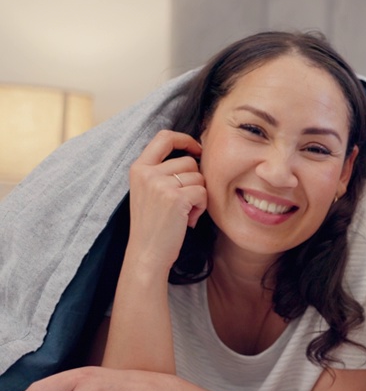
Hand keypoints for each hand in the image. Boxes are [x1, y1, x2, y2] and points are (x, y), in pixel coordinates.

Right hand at [127, 130, 205, 269]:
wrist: (147, 253)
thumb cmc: (154, 224)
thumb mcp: (149, 190)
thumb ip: (163, 171)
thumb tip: (195, 153)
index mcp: (138, 168)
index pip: (164, 137)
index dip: (185, 139)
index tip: (198, 149)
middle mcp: (147, 173)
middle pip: (189, 161)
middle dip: (194, 181)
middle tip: (183, 202)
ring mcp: (160, 184)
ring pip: (199, 177)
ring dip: (198, 196)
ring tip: (183, 212)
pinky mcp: (175, 197)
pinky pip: (203, 192)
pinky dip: (201, 207)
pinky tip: (188, 219)